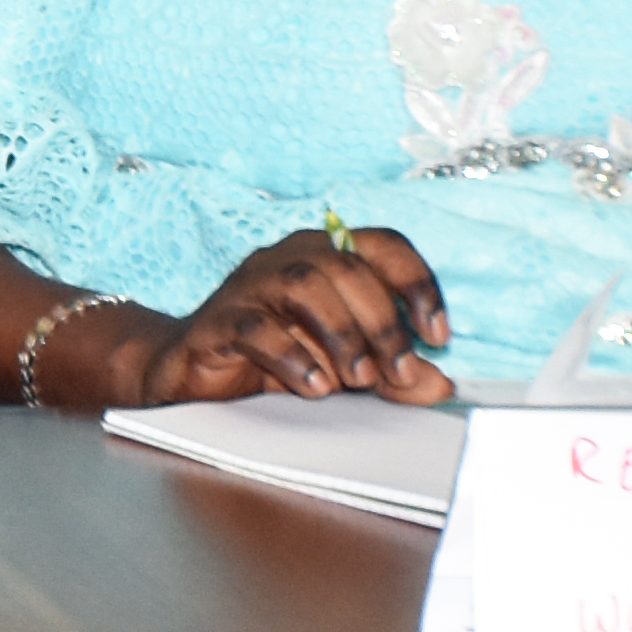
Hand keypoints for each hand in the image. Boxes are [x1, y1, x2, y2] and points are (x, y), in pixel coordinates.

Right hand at [122, 228, 453, 406]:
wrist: (190, 374)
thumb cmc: (273, 360)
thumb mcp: (345, 368)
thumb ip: (392, 375)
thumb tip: (440, 383)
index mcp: (323, 257)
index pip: (381, 244)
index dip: (418, 283)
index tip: (437, 337)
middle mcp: (284, 261)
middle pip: (345, 266)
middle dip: (382, 323)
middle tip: (395, 373)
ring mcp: (247, 289)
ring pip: (303, 286)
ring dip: (342, 336)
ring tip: (355, 381)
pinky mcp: (217, 324)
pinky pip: (256, 328)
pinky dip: (293, 358)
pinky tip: (315, 387)